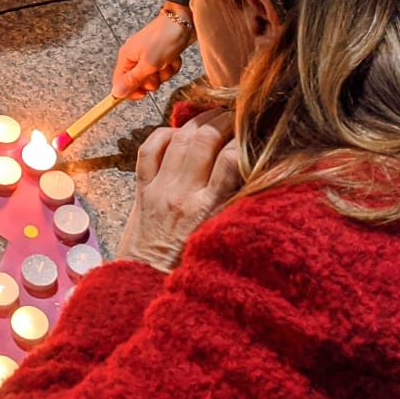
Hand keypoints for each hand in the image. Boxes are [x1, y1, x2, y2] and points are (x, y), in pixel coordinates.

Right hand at [112, 10, 193, 98]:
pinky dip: (172, 66)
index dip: (131, 91)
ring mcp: (148, 57)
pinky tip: (174, 57)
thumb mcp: (148, 64)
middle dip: (153, 80)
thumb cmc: (164, 38)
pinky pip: (165, 71)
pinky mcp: (161, 56)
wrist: (183, 21)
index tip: (143, 94)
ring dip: (165, 73)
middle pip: (140, 83)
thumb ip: (133, 80)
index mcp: (126, 58)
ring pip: (155, 78)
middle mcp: (135, 58)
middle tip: (158, 69)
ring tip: (168, 61)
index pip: (120, 83)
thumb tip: (116, 93)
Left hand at [117, 108, 241, 271]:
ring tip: (213, 115)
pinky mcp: (142, 189)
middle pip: (204, 140)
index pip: (231, 159)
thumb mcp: (223, 238)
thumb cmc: (190, 267)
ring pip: (178, 139)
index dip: (244, 139)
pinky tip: (177, 132)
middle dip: (224, 120)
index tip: (255, 132)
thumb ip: (237, 207)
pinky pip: (149, 149)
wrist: (145, 284)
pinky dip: (163, 135)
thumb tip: (257, 177)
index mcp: (208, 210)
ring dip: (197, 121)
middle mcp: (183, 194)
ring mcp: (159, 189)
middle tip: (237, 115)